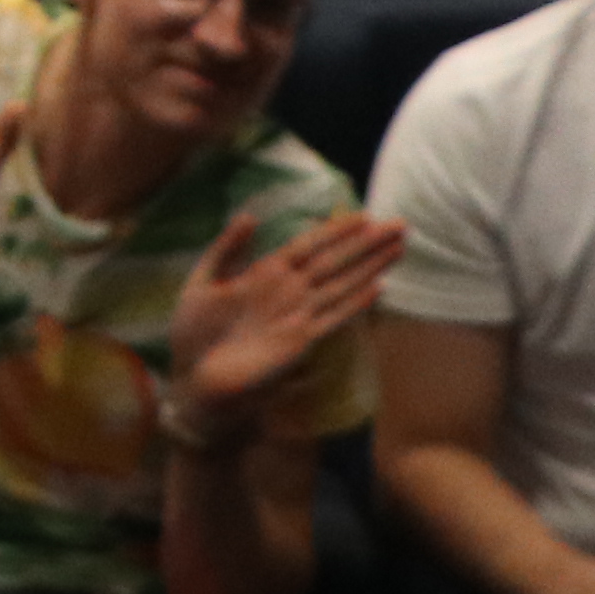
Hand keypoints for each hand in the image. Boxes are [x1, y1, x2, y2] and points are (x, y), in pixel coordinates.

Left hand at [161, 207, 402, 435]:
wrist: (193, 379)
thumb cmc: (194, 332)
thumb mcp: (202, 281)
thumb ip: (227, 249)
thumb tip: (250, 214)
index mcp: (265, 273)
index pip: (309, 244)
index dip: (336, 230)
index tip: (364, 215)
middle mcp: (288, 291)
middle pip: (335, 260)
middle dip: (367, 243)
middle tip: (400, 224)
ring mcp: (298, 315)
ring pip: (342, 284)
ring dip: (370, 266)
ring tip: (399, 248)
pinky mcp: (300, 342)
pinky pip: (333, 318)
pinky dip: (355, 303)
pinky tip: (378, 288)